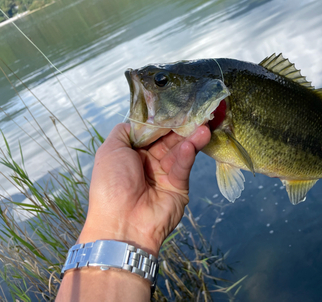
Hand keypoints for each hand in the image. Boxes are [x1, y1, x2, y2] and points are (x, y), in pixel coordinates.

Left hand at [78, 123, 210, 255]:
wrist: (121, 224)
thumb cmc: (111, 185)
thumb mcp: (110, 150)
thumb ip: (126, 131)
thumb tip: (142, 119)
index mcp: (133, 152)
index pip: (153, 130)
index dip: (164, 118)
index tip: (178, 104)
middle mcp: (150, 160)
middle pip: (170, 138)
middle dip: (182, 125)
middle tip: (198, 111)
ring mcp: (165, 173)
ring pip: (180, 150)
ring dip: (191, 138)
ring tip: (204, 126)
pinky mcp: (179, 185)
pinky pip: (183, 166)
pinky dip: (187, 155)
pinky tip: (191, 145)